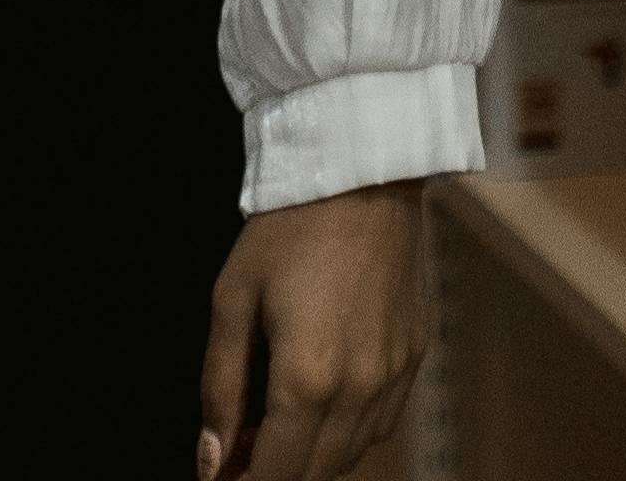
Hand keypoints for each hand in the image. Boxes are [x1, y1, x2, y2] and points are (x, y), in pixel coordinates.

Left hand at [198, 184, 420, 480]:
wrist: (362, 174)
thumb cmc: (289, 228)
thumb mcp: (233, 300)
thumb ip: (220, 388)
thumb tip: (211, 459)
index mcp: (308, 377)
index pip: (276, 475)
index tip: (221, 475)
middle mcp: (359, 387)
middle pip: (314, 475)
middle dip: (273, 474)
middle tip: (238, 450)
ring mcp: (394, 375)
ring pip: (350, 456)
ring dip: (310, 459)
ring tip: (273, 427)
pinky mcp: (414, 357)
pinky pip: (381, 424)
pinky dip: (348, 434)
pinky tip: (320, 405)